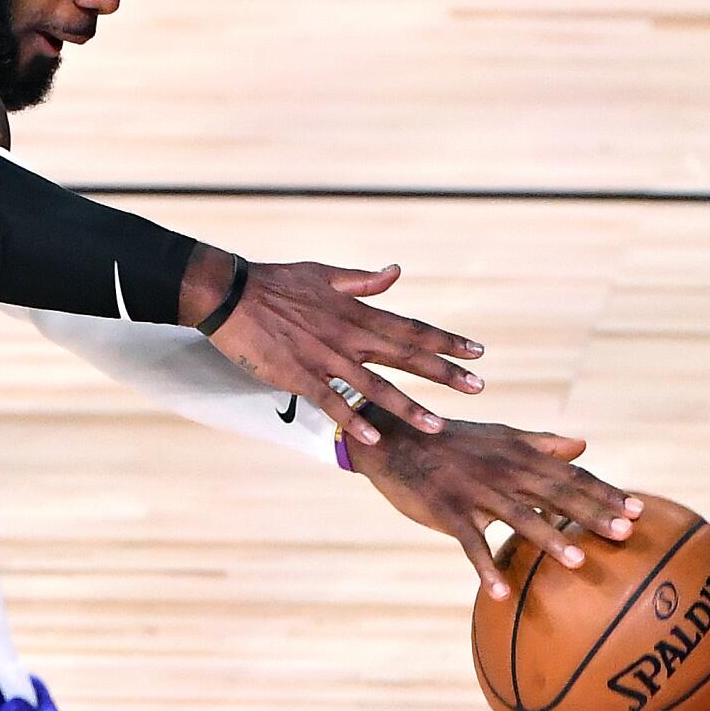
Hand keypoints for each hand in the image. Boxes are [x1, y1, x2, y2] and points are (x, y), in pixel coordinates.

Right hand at [199, 259, 483, 441]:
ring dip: (408, 406)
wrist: (230, 294)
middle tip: (478, 387)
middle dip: (444, 373)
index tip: (477, 352)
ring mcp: (324, 357)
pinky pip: (331, 401)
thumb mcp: (324, 273)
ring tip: (438, 425)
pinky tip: (374, 438)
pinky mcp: (298, 375)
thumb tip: (396, 272)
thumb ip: (362, 280)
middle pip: (405, 356)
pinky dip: (353, 419)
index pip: (410, 328)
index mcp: (356, 312)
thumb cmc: (275, 281)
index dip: (445, 341)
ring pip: (375, 385)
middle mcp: (348, 335)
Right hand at [347, 410, 643, 599]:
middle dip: (591, 514)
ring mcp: (474, 490)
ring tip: (577, 562)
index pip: (569, 474)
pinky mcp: (446, 509)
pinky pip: (469, 542)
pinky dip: (483, 566)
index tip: (639, 509)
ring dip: (548, 539)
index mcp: (517, 454)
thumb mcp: (497, 436)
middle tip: (626, 534)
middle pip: (554, 493)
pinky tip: (499, 592)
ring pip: (517, 516)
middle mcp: (502, 470)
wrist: (393, 438)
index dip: (604, 491)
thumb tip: (583, 445)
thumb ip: (540, 443)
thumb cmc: (450, 441)